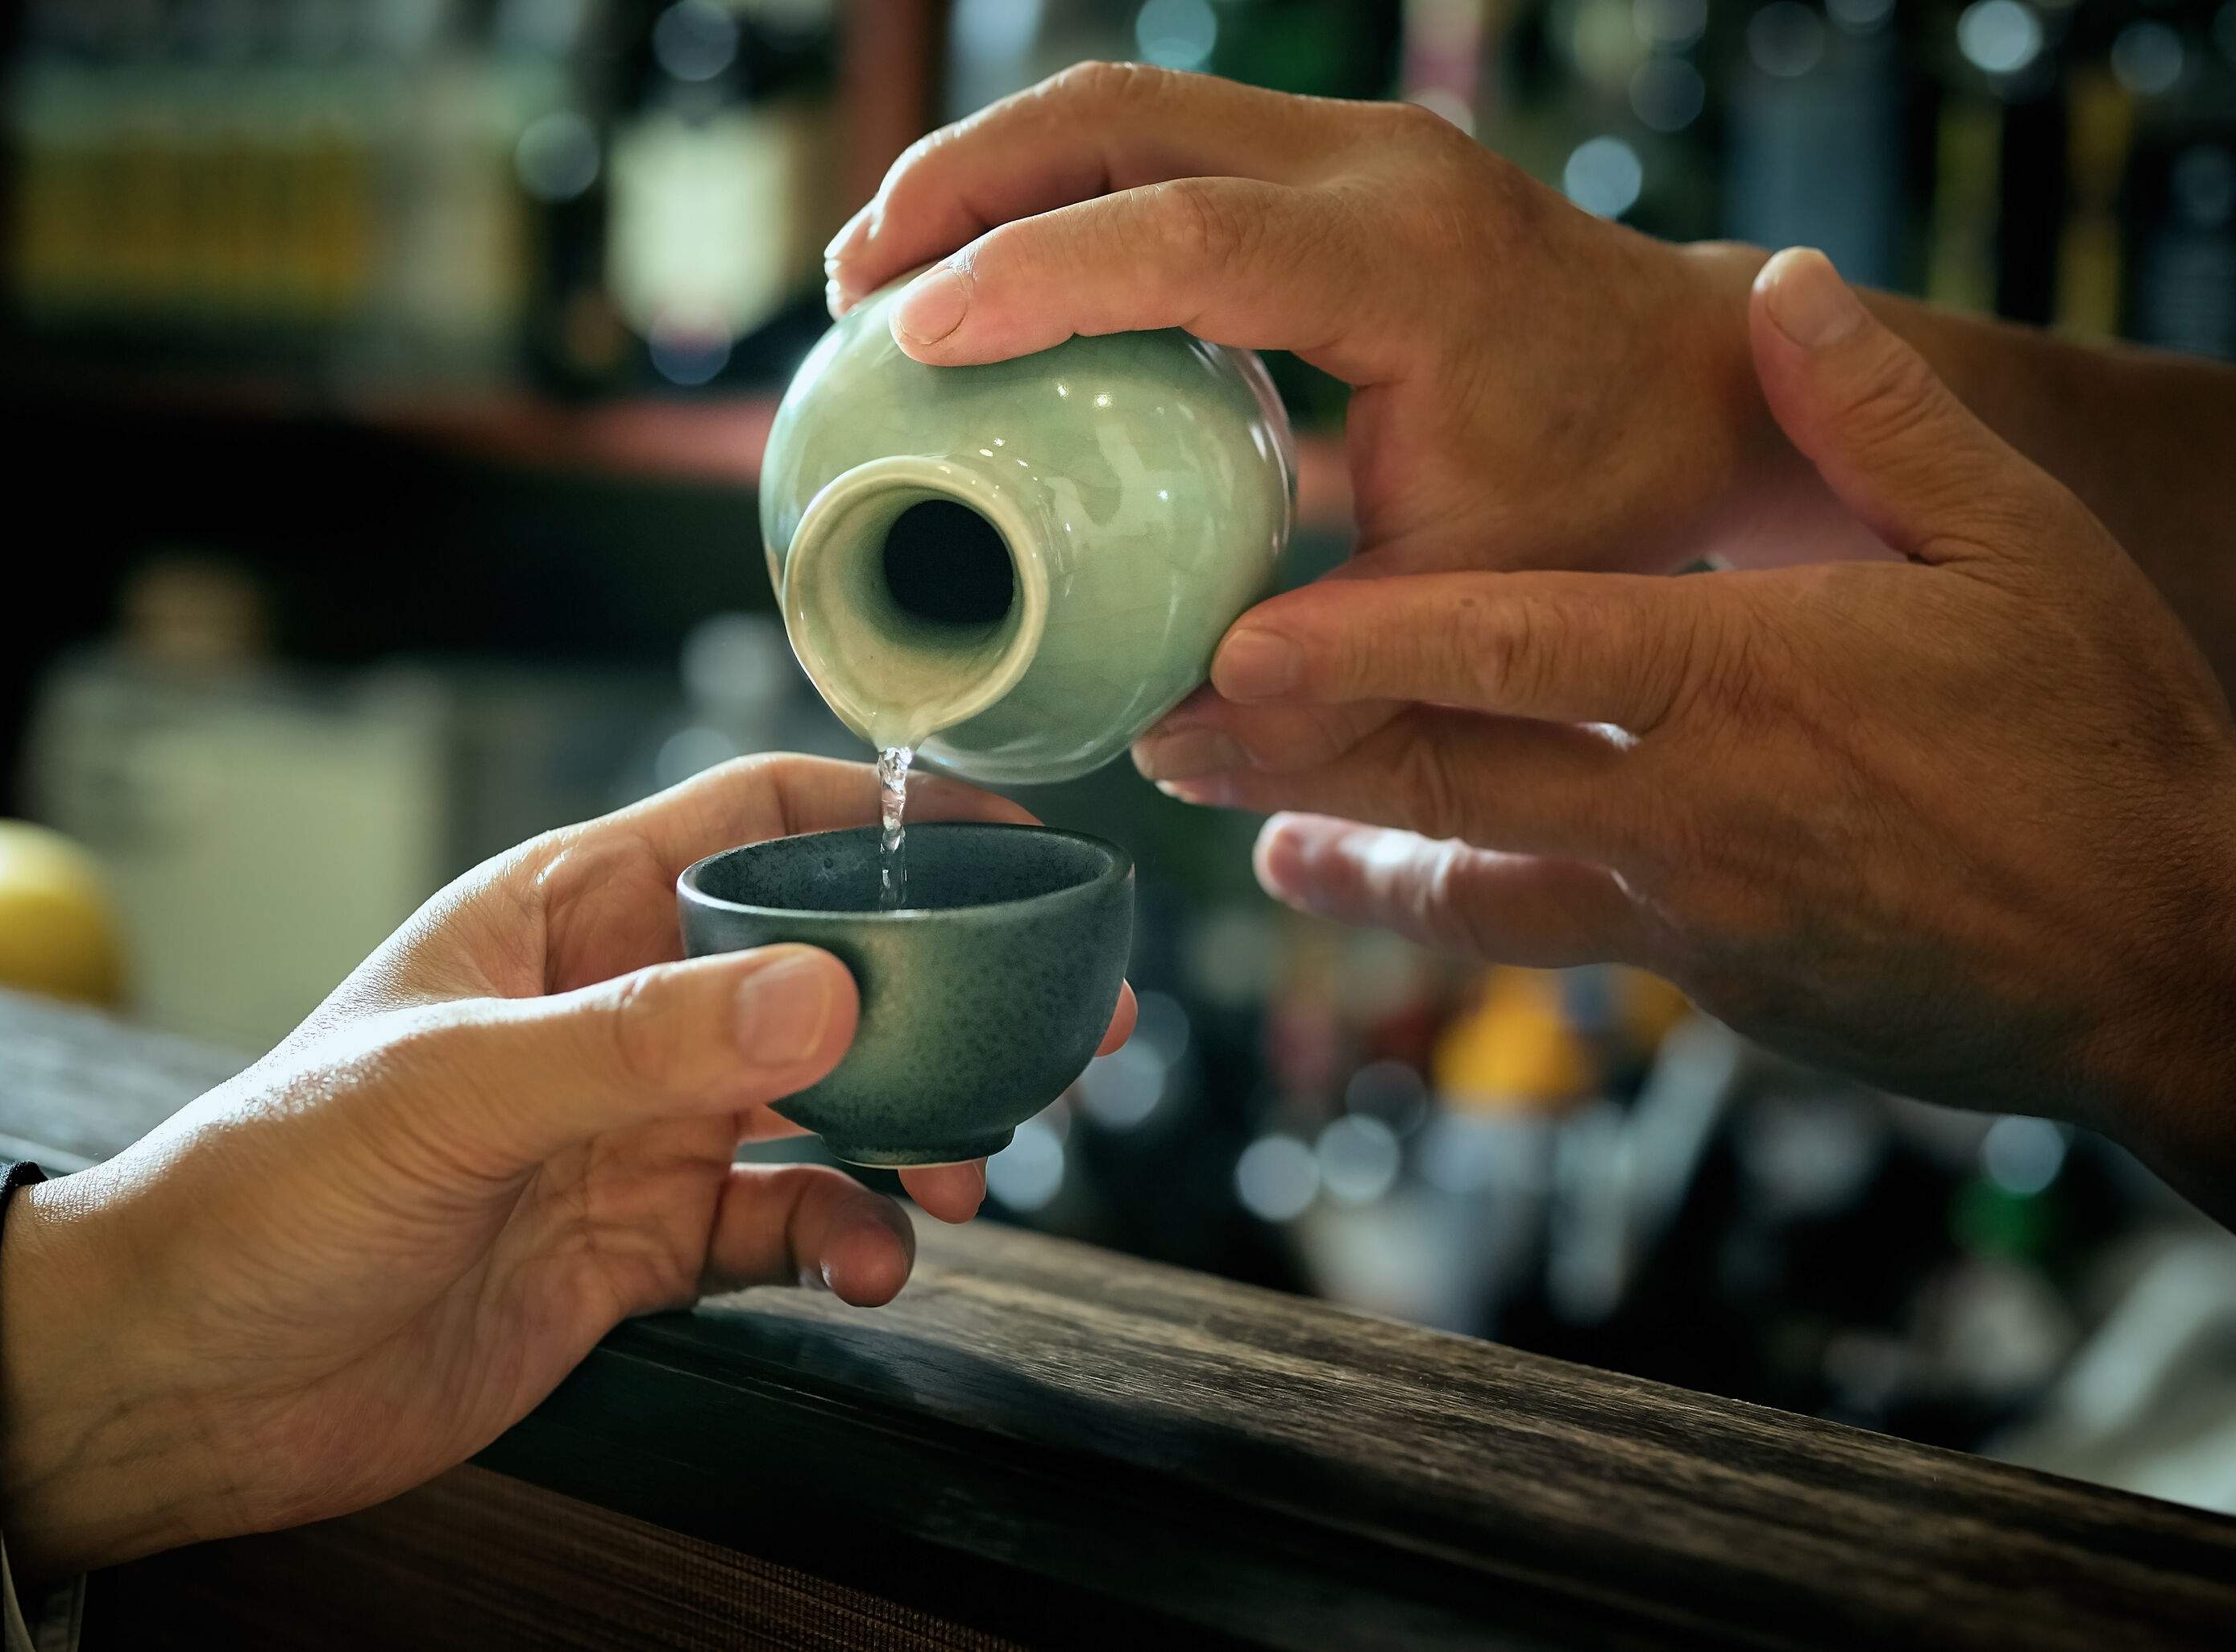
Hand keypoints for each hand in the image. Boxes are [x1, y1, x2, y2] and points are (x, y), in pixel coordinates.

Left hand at [0, 755, 1134, 1578]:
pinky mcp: (644, 1244)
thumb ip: (640, 1042)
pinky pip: (788, 1223)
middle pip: (823, 969)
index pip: (750, 824)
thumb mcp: (453, 1088)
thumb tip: (825, 993)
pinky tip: (874, 1264)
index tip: (1001, 837)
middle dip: (939, 998)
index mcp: (567, 916)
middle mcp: (619, 1011)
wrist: (184, 1380)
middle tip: (1053, 1030)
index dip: (879, 816)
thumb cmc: (264, 1189)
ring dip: (914, 1133)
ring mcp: (638, 1130)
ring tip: (967, 1175)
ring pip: (827, 1103)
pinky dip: (851, 1239)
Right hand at [826, 63, 1779, 589]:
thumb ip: (1331, 680)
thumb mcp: (1474, 603)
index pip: (1191, 240)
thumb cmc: (1599, 490)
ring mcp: (1350, 135)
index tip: (912, 330)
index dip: (1037, 276)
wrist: (1695, 375)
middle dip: (966, 184)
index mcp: (1412, 266)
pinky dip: (1054, 181)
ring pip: (1128, 102)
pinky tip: (994, 260)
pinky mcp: (1327, 147)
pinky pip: (1159, 130)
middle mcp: (1376, 163)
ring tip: (886, 266)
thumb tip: (1164, 745)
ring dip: (994, 169)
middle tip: (856, 285)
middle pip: (1122, 114)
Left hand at [1156, 250, 2235, 1217]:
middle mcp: (1681, 807)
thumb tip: (1789, 289)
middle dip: (1290, 763)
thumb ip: (1881, 422)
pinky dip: (1454, 904)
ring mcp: (1681, 910)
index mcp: (1744, 678)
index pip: (1519, 651)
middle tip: (1168, 740)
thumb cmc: (2102, 747)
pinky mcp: (1701, 976)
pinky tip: (1381, 884)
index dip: (1367, 648)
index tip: (1238, 646)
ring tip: (1243, 836)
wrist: (2166, 964)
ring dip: (1344, 855)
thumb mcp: (2019, 553)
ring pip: (1469, 882)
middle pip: (1443, 779)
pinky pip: (1547, 934)